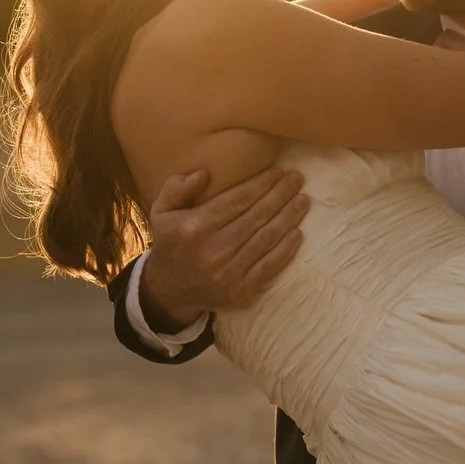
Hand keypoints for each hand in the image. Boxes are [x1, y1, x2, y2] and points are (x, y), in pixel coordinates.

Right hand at [138, 167, 309, 329]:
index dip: (261, 184)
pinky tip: (298, 232)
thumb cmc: (172, 243)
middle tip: (297, 180)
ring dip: (288, 217)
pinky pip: (269, 266)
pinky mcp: (241, 291)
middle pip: (256, 217)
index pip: (237, 200)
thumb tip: (204, 174)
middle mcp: (212, 250)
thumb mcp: (161, 212)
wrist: (171, 290)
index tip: (278, 172)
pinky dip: (286, 250)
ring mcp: (228, 273)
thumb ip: (176, 188)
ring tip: (302, 201)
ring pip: (266, 239)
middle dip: (280, 195)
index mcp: (194, 228)